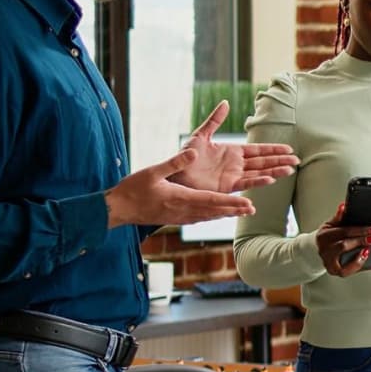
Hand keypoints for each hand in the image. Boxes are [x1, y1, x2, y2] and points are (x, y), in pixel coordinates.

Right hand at [105, 148, 257, 227]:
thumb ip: (175, 162)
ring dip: (226, 214)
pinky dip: (213, 215)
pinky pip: (199, 218)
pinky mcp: (175, 219)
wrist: (118, 210)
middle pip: (215, 211)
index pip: (212, 201)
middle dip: (235, 209)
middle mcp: (184, 211)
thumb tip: (194, 152)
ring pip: (209, 216)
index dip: (231, 203)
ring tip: (241, 211)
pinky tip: (218, 214)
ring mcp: (180, 218)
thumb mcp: (153, 171)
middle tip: (252, 209)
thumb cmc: (133, 189)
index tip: (247, 203)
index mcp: (181, 198)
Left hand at [171, 101, 297, 192]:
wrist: (174, 171)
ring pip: (259, 173)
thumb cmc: (185, 156)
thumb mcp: (201, 134)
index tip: (288, 149)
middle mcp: (236, 165)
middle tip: (297, 160)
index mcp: (233, 151)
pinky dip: (258, 181)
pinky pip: (246, 183)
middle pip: (263, 162)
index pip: (258, 150)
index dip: (273, 150)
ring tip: (290, 170)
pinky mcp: (227, 186)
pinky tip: (271, 179)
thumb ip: (214, 120)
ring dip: (275, 171)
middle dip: (280, 161)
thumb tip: (225, 102)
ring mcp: (233, 176)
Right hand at [315, 202, 370, 277]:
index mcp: (324, 236)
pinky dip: (359, 267)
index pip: (344, 232)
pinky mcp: (334, 271)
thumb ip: (338, 217)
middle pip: (344, 246)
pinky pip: (347, 272)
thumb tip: (344, 206)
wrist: (316, 249)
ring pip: (344, 263)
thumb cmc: (327, 236)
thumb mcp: (330, 224)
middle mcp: (324, 251)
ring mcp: (328, 262)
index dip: (360, 230)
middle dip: (361, 241)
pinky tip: (368, 261)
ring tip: (368, 251)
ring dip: (359, 258)